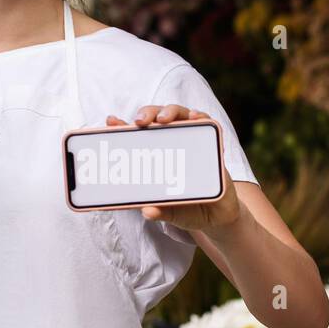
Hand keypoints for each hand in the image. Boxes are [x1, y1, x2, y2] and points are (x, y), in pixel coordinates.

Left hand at [105, 104, 241, 235]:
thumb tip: (147, 211)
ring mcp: (190, 141)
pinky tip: (196, 117)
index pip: (136, 136)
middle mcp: (171, 144)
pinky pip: (207, 123)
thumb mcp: (171, 212)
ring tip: (163, 120)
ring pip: (180, 115)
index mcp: (155, 157)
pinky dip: (201, 117)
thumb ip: (159, 211)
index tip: (111, 121)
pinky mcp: (210, 143)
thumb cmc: (188, 209)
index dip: (122, 126)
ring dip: (170, 112)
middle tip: (140, 121)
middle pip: (157, 118)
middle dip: (147, 114)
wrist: (217, 215)